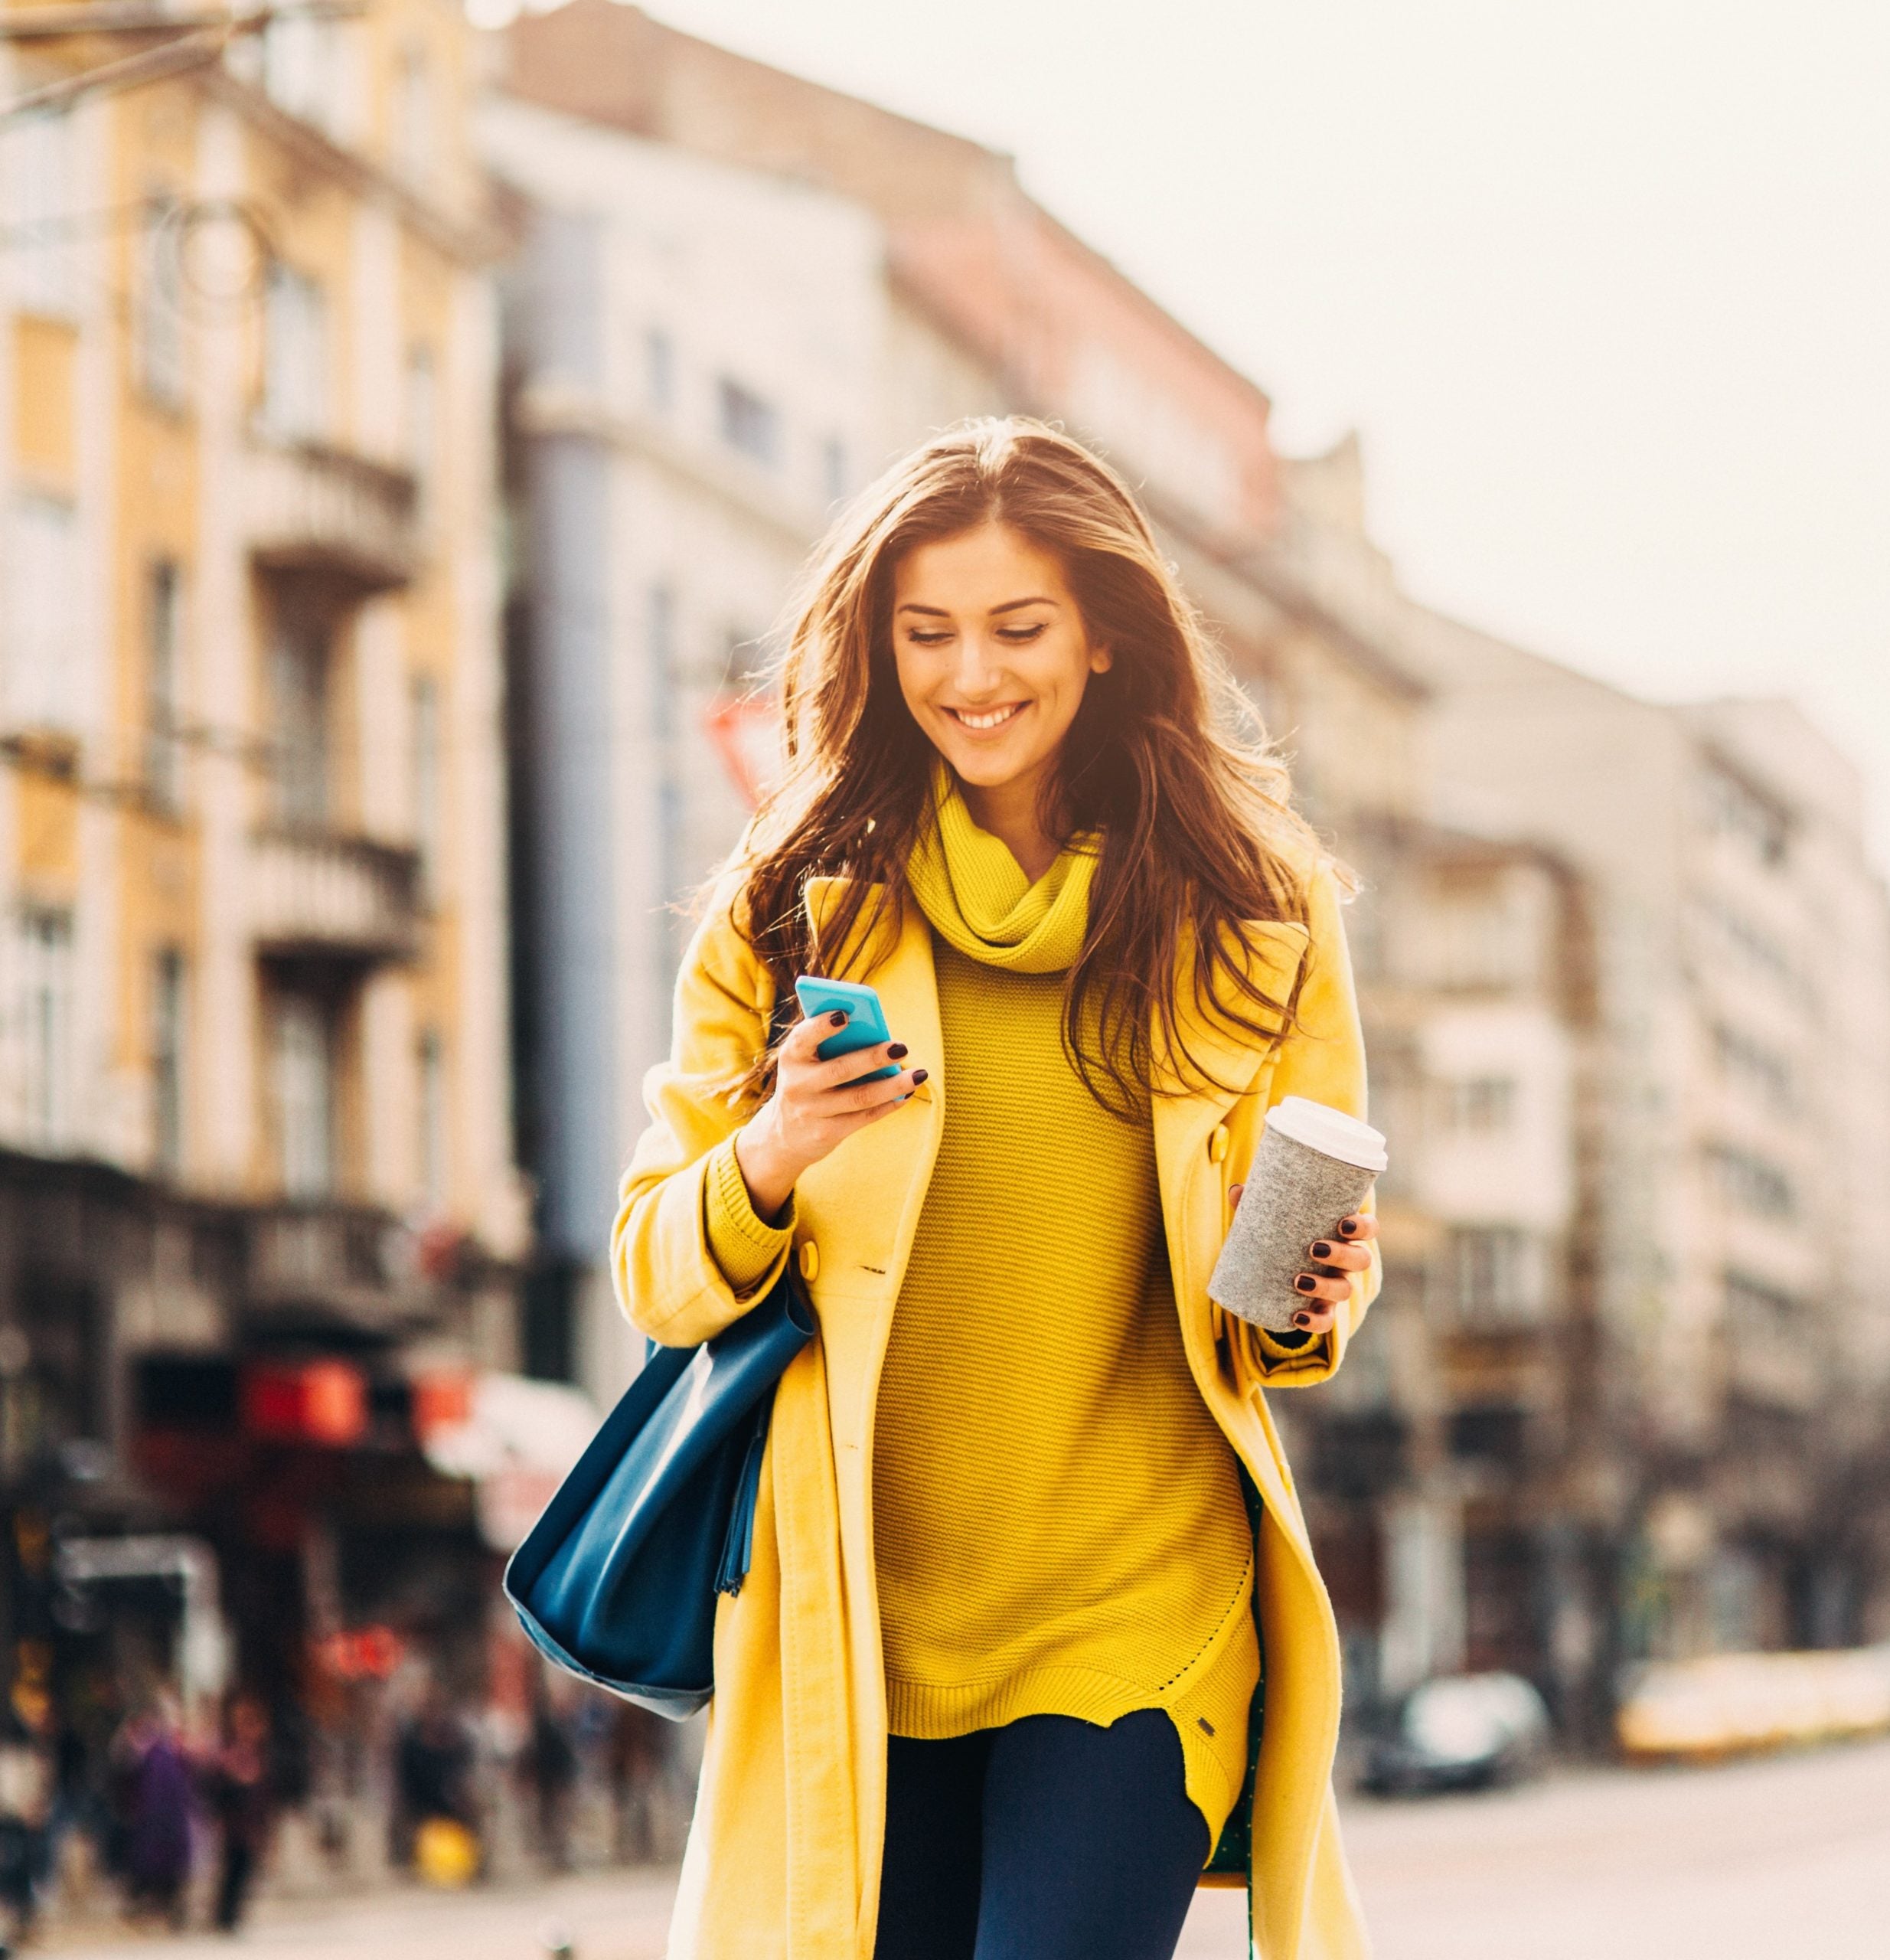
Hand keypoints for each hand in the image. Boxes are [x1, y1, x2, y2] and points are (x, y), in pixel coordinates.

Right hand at [734, 1011, 924, 1221]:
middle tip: (901, 1047)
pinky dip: (889, 1104)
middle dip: (873, 1058)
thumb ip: (831, 1044)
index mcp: (792, 1057)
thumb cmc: (807, 1082)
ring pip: (859, 1097)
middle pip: (841, 1070)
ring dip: (893, 1085)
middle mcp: (797, 1085)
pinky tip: (906, 1094)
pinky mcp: (827, 1134)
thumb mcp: (806, 1061)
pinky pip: (864, 1117)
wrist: (784, 1135)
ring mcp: (811, 1112)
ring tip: (919, 1074)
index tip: (845, 1015)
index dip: (822, 1026)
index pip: (804, 1038)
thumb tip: (876, 1033)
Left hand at [1228, 1190, 1377, 1336]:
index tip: (1343, 1224)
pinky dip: (1315, 1321)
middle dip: (1343, 1255)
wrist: (1272, 1273)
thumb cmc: (1281, 1235)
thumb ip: (1256, 1203)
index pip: (1368, 1228)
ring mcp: (1336, 1286)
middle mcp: (1345, 1261)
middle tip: (1314, 1249)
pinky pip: (1326, 1320)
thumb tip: (1237, 1190)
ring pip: (1346, 1290)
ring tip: (1298, 1281)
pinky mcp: (1322, 1309)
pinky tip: (1298, 1316)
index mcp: (1341, 1234)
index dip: (1363, 1226)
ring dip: (1326, 1286)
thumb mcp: (1271, 1218)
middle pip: (1362, 1259)